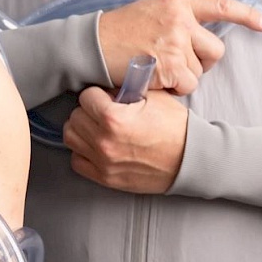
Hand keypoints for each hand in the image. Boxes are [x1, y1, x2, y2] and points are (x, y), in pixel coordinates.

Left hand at [64, 86, 189, 193]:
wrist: (190, 159)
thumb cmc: (175, 127)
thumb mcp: (153, 96)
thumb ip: (125, 88)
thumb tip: (107, 84)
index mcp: (114, 118)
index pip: (86, 96)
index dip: (97, 94)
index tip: (106, 97)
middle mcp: (104, 142)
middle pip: (75, 116)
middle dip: (88, 110)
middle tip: (102, 111)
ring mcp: (103, 162)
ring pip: (71, 138)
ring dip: (81, 129)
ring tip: (97, 126)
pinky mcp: (105, 178)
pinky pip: (77, 161)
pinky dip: (83, 152)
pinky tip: (97, 145)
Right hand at [98, 0, 261, 94]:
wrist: (93, 45)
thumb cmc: (119, 31)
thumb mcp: (151, 12)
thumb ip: (178, 19)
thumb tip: (199, 36)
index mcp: (178, 3)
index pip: (221, 6)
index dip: (247, 16)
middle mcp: (180, 21)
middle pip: (215, 51)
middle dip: (204, 62)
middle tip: (181, 64)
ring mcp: (175, 44)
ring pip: (199, 72)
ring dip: (182, 77)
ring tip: (157, 68)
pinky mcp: (169, 67)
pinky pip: (186, 86)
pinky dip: (174, 88)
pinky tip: (155, 79)